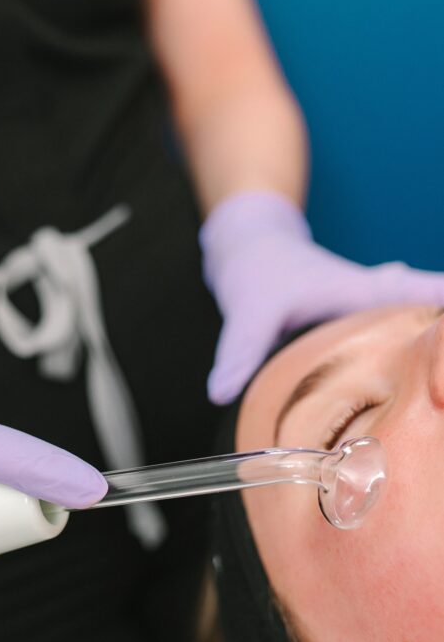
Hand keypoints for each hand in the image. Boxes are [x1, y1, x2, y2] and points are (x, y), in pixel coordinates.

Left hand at [200, 191, 443, 403]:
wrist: (255, 246)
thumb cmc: (261, 270)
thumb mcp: (250, 309)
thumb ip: (238, 350)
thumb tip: (220, 392)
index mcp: (374, 292)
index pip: (438, 298)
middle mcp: (390, 298)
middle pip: (442, 315)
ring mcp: (385, 310)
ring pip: (433, 329)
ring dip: (439, 354)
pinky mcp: (374, 325)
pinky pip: (415, 339)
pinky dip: (427, 359)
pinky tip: (432, 395)